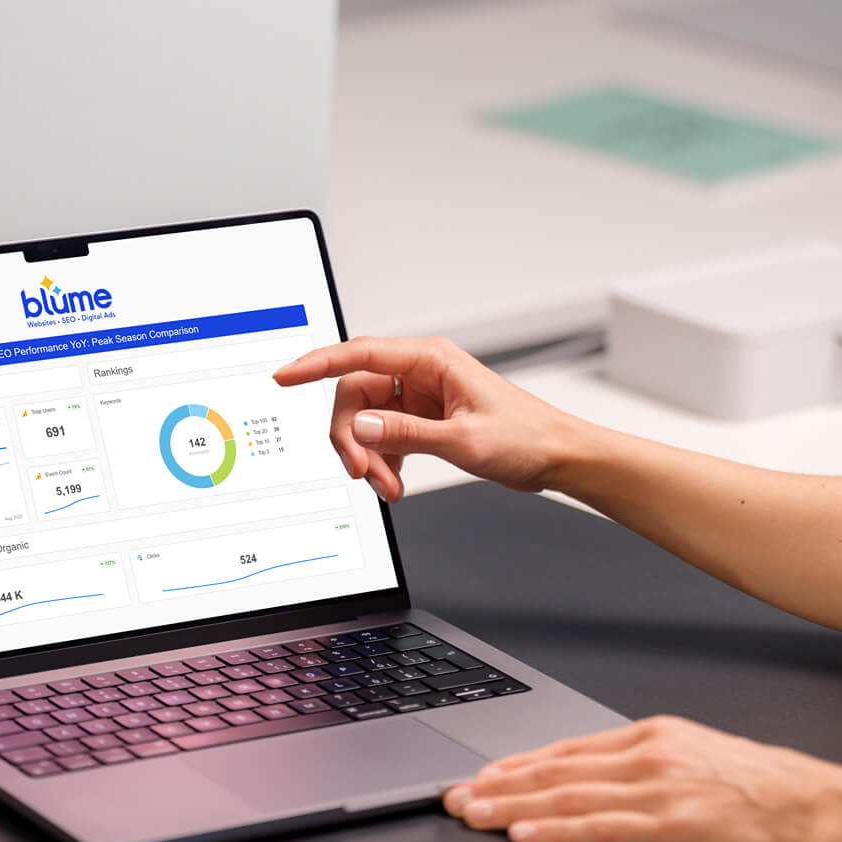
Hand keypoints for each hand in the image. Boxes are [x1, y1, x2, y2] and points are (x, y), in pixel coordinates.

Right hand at [273, 335, 581, 500]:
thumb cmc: (526, 437)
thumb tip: (360, 427)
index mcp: (431, 359)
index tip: (286, 376)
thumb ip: (406, 433)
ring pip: (367, 421)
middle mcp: (421, 372)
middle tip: (364, 473)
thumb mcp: (463, 440)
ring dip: (370, 457)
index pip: (359, 354)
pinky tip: (398, 481)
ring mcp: (420, 396)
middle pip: (356, 396)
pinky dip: (383, 460)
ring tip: (390, 486)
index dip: (317, 364)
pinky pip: (383, 436)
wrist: (556, 457)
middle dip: (353, 439)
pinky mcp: (422, 419)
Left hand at [442, 715, 841, 841]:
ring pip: (567, 797)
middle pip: (555, 770)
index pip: (567, 748)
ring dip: (511, 808)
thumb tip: (591, 778)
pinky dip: (556, 832)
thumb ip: (643, 763)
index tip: (480, 774)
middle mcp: (648, 755)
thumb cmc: (758, 786)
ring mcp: (659, 788)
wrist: (810, 805)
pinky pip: (601, 829)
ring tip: (473, 816)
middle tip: (455, 796)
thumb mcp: (694, 755)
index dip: (516, 763)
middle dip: (497, 784)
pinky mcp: (674, 824)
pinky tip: (525, 836)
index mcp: (651, 734)